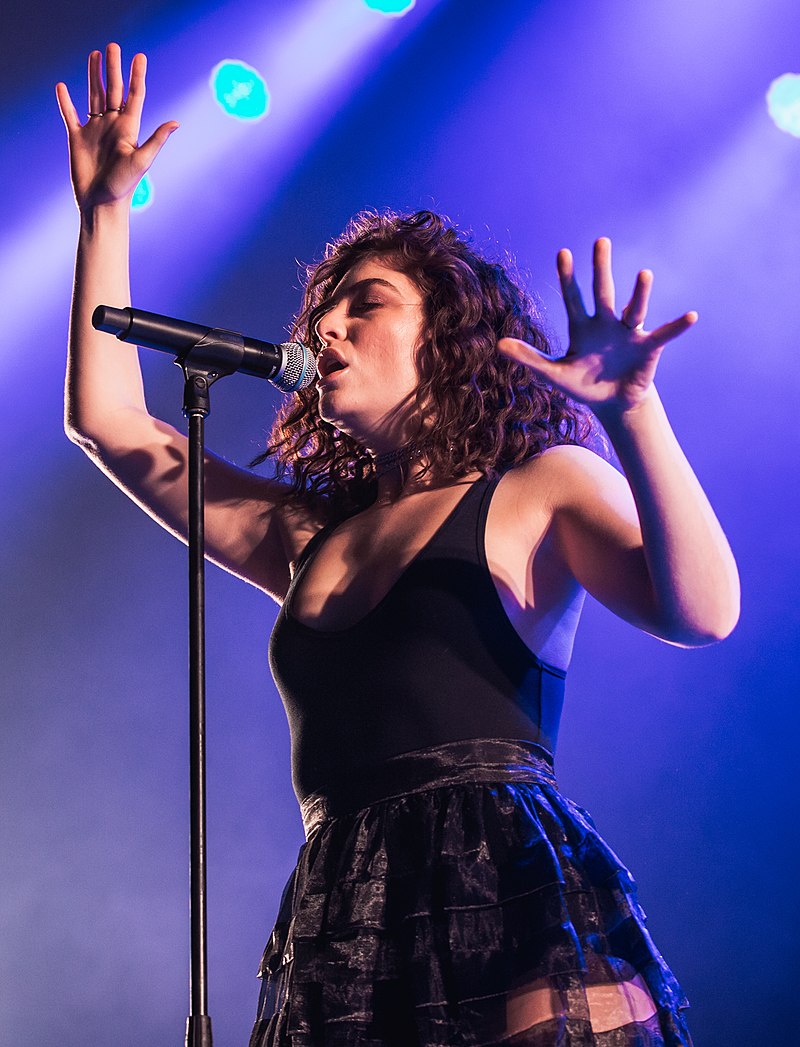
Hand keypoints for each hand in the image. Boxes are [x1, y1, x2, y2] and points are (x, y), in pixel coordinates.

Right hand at [56, 43, 177, 211]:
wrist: (101, 203)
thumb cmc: (124, 186)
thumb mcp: (142, 160)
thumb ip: (157, 139)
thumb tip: (176, 122)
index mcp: (129, 128)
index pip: (134, 96)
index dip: (136, 76)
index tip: (139, 56)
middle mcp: (112, 125)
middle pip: (113, 89)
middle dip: (113, 68)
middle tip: (113, 46)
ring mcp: (95, 130)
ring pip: (93, 96)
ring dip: (93, 76)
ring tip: (94, 55)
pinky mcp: (77, 137)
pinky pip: (70, 114)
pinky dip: (65, 101)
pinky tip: (62, 87)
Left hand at [497, 238, 696, 417]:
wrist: (612, 402)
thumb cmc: (583, 385)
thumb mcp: (554, 373)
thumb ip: (529, 357)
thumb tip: (498, 344)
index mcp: (582, 326)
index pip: (572, 297)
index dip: (567, 277)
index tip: (562, 253)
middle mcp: (606, 322)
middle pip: (602, 291)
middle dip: (601, 268)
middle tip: (600, 241)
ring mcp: (628, 333)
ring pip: (633, 308)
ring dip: (639, 292)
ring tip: (644, 274)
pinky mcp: (647, 347)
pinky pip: (664, 334)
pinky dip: (677, 326)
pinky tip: (691, 316)